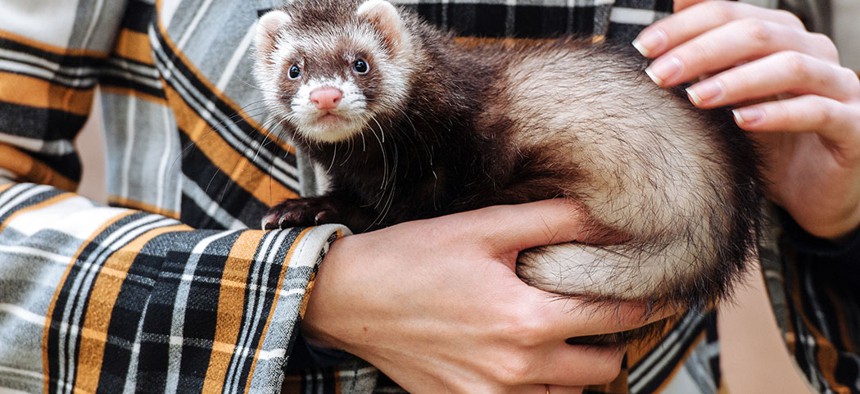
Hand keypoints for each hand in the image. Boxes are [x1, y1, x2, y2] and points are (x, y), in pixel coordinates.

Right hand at [302, 200, 668, 392]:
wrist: (349, 299)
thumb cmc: (413, 257)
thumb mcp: (484, 228)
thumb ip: (552, 220)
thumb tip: (605, 216)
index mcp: (529, 321)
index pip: (616, 317)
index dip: (648, 303)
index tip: (667, 293)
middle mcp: (519, 368)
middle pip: (606, 366)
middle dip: (616, 338)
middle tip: (607, 311)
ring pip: (572, 393)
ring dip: (581, 366)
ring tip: (568, 333)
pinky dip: (544, 386)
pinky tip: (531, 357)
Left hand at [634, 0, 859, 239]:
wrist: (810, 190)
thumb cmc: (767, 139)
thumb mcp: (727, 97)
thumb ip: (703, 62)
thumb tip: (662, 27)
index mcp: (782, 36)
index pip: (731, 13)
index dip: (685, 26)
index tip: (645, 47)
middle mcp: (813, 52)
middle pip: (757, 34)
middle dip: (701, 51)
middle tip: (660, 73)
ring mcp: (838, 86)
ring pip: (791, 66)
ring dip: (737, 80)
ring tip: (696, 97)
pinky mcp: (852, 125)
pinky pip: (818, 111)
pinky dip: (777, 113)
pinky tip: (742, 121)